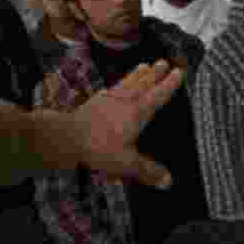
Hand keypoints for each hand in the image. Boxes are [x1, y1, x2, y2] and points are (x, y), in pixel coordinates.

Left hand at [68, 60, 184, 187]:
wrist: (64, 138)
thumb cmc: (97, 149)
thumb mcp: (127, 163)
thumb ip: (148, 171)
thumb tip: (168, 182)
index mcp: (137, 113)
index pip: (158, 95)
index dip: (170, 84)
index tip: (179, 72)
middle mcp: (124, 102)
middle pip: (143, 84)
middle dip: (155, 74)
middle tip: (163, 62)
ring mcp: (107, 100)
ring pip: (127, 83)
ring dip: (137, 75)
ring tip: (144, 65)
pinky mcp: (93, 103)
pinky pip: (109, 90)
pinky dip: (115, 86)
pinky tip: (113, 87)